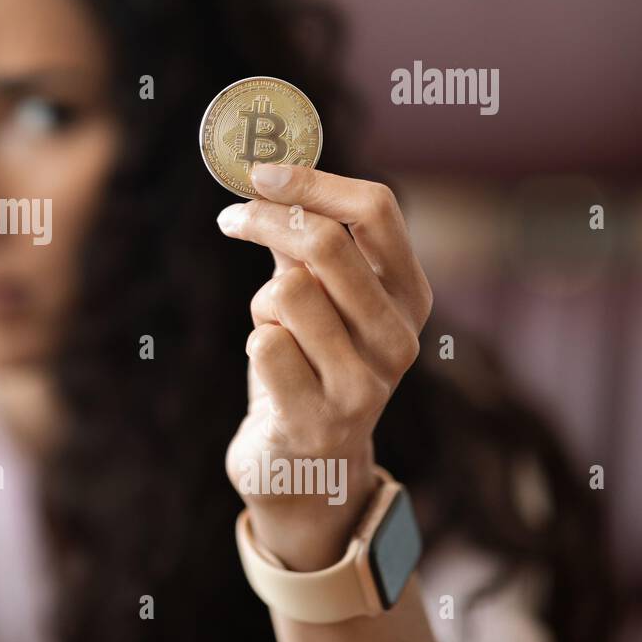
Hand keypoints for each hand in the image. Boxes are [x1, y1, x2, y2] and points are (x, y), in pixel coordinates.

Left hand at [219, 162, 432, 570]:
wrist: (306, 469)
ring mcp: (365, 383)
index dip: (313, 181)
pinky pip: (264, 344)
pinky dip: (255, 345)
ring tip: (272, 330)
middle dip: (265, 221)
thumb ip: (303, 241)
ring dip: (261, 302)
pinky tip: (271, 373)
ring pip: (288, 292)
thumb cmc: (309, 365)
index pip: (376, 210)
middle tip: (232, 220)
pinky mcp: (319, 419)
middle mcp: (399, 338)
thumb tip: (269, 173)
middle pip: (325, 243)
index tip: (261, 172)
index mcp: (410, 296)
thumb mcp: (318, 297)